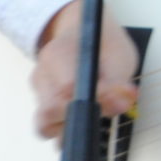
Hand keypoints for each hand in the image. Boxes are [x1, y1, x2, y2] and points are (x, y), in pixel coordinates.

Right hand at [30, 0, 139, 139]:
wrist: (85, 33)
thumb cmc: (103, 45)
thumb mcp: (120, 57)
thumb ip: (119, 83)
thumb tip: (121, 105)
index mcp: (59, 54)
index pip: (66, 89)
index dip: (89, 102)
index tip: (110, 101)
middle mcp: (42, 74)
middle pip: (49, 113)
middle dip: (78, 120)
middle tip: (102, 109)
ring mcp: (39, 90)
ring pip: (46, 125)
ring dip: (72, 127)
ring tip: (93, 112)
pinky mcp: (42, 104)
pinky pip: (51, 126)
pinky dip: (68, 126)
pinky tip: (84, 113)